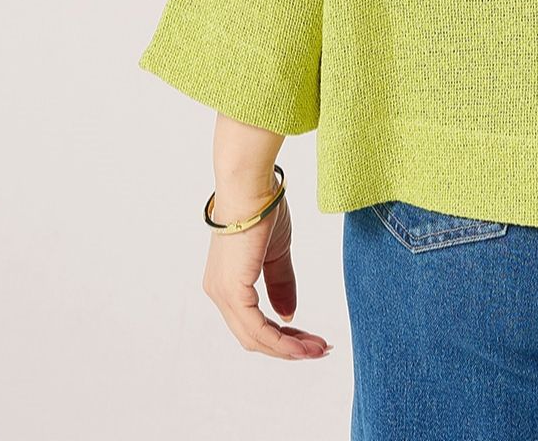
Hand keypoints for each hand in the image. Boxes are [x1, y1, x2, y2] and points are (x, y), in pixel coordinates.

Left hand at [202, 177, 331, 359]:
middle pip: (254, 336)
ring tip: (317, 349)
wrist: (253, 188)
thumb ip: (281, 284)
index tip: (310, 339)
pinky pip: (257, 328)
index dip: (283, 335)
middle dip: (288, 347)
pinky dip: (280, 340)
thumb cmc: (263, 209)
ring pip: (255, 337)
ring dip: (288, 348)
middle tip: (318, 349)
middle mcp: (219, 294)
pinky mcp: (233, 291)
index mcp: (228, 283)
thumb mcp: (276, 253)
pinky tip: (301, 345)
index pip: (254, 322)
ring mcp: (223, 294)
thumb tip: (288, 316)